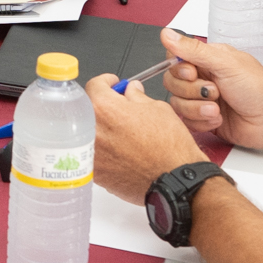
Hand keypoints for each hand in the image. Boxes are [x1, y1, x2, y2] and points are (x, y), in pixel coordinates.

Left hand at [84, 72, 200, 203]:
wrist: (175, 180)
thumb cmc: (170, 147)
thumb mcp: (158, 109)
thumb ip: (137, 97)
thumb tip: (131, 90)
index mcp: (104, 108)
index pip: (94, 86)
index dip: (106, 82)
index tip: (114, 85)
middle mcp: (91, 130)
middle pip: (87, 109)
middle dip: (102, 105)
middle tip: (118, 107)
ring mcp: (90, 154)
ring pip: (88, 133)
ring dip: (100, 128)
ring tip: (120, 131)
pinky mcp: (94, 173)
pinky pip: (92, 153)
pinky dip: (102, 148)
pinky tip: (119, 150)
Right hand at [161, 33, 262, 157]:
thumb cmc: (259, 89)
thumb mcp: (224, 63)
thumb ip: (193, 50)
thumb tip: (168, 34)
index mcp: (207, 60)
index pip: (175, 59)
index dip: (179, 69)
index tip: (193, 73)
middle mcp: (203, 78)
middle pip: (172, 83)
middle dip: (191, 91)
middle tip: (214, 91)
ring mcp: (202, 100)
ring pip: (178, 104)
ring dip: (198, 109)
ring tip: (218, 108)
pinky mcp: (204, 119)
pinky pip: (187, 122)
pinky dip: (202, 122)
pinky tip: (219, 119)